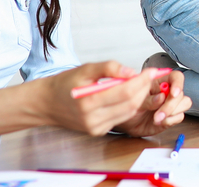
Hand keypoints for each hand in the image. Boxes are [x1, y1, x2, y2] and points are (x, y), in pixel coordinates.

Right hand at [37, 61, 160, 135]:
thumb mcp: (85, 69)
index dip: (141, 81)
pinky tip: (129, 94)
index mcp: (88, 102)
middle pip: (130, 104)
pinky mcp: (98, 131)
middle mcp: (92, 118)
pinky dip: (129, 105)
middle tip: (148, 76)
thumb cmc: (64, 84)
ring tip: (141, 83)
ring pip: (128, 112)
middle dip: (143, 88)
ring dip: (139, 97)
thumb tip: (131, 72)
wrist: (46, 104)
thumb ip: (109, 68)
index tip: (151, 71)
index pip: (125, 92)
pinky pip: (121, 118)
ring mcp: (96, 127)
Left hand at [114, 70, 191, 136]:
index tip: (173, 93)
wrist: (127, 123)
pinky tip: (158, 122)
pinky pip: (180, 116)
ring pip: (185, 103)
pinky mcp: (172, 116)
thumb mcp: (135, 101)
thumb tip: (161, 97)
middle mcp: (168, 92)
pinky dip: (170, 120)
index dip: (178, 83)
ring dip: (172, 112)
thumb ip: (148, 99)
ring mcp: (171, 104)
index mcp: (159, 82)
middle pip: (181, 93)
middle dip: (171, 105)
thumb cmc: (130, 106)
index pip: (175, 77)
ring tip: (157, 119)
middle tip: (159, 114)